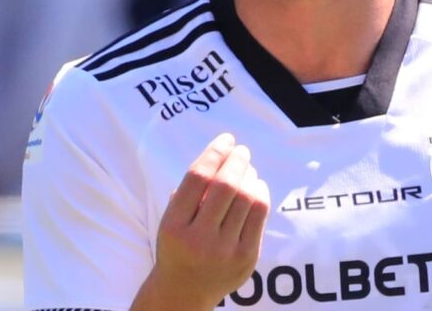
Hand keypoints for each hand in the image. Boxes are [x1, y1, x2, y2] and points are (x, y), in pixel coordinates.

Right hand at [132, 133, 270, 310]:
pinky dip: (260, 193)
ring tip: (247, 168)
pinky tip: (256, 186)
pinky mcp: (246, 258)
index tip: (226, 139)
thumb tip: (222, 153)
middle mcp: (199, 239)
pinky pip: (260, 215)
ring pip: (247, 198)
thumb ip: (190, 191)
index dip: (215, 152)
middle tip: (241, 150)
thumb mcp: (171, 219)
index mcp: (174, 226)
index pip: (198, 177)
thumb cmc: (178, 245)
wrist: (184, 292)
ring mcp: (225, 250)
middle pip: (226, 185)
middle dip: (237, 160)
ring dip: (249, 175)